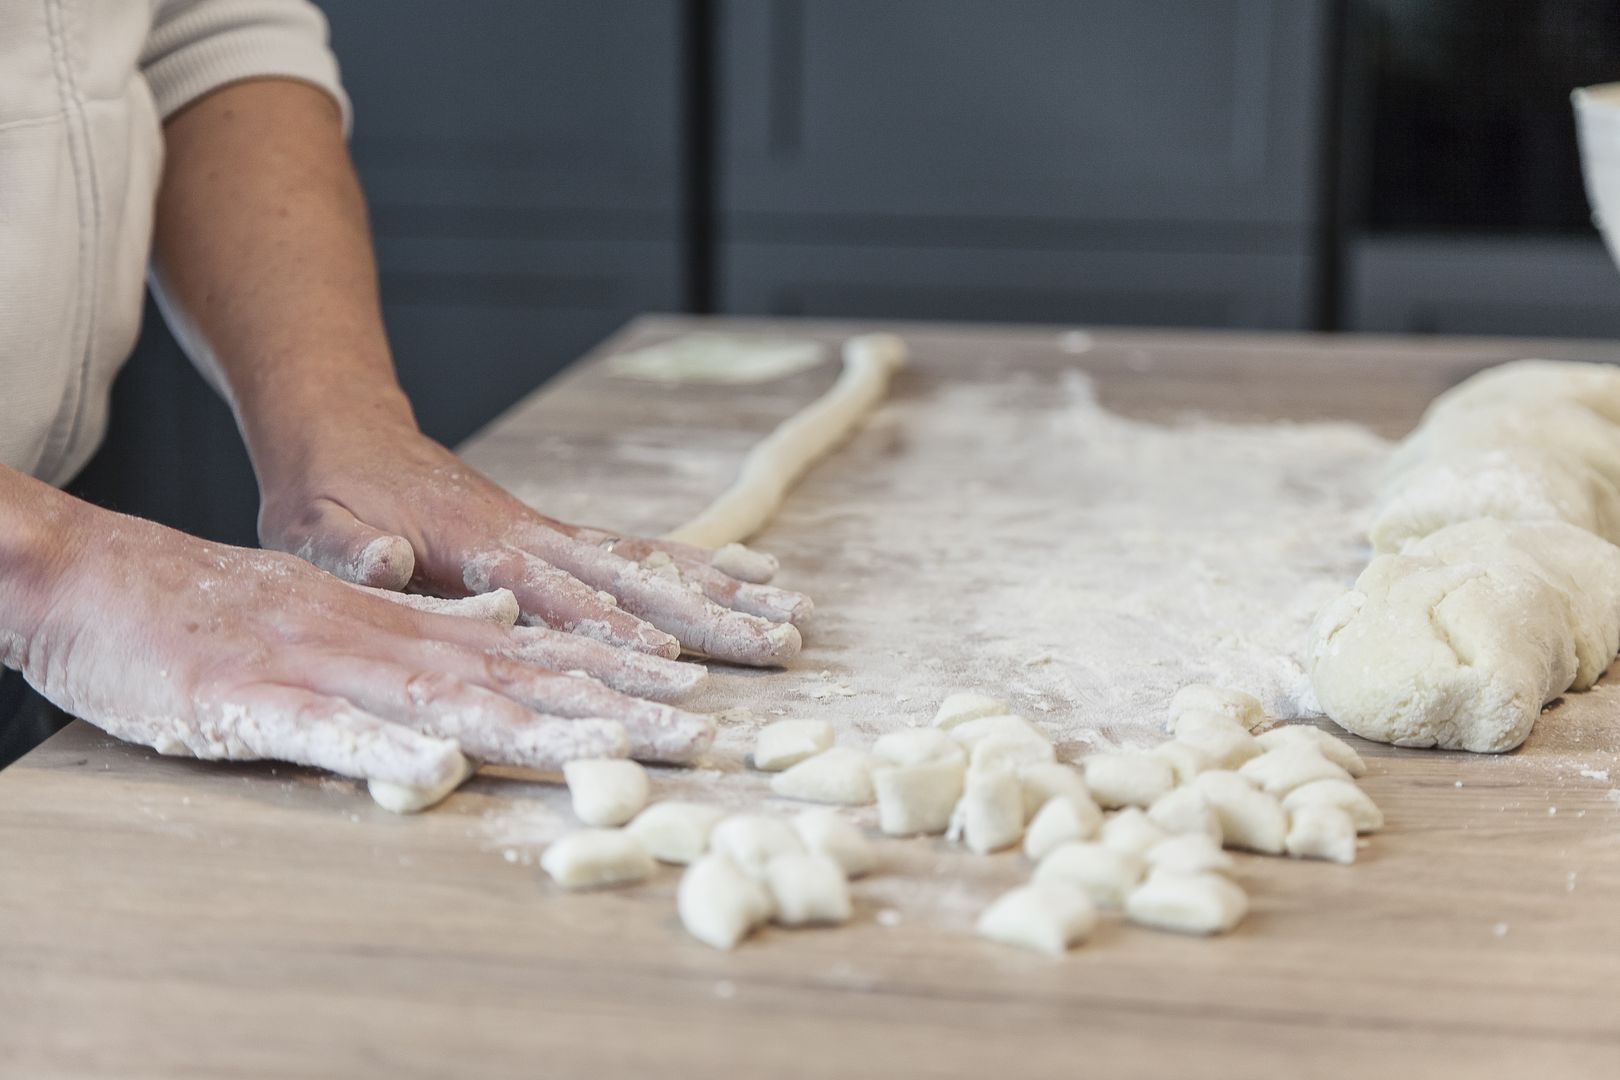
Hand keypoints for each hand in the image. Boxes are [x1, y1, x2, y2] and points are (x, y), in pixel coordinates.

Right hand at [5, 503, 717, 784]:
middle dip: (619, 703)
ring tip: (618, 746)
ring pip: (452, 694)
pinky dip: (387, 746)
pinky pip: (330, 728)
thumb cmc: (228, 609)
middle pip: (525, 672)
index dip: (620, 671)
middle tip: (703, 733)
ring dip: (538, 722)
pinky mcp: (256, 698)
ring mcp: (331, 665)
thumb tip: (514, 620)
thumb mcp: (353, 607)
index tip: (696, 696)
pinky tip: (440, 770)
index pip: (539, 646)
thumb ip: (433, 618)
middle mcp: (395, 636)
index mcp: (414, 623)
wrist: (110, 575)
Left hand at [255, 422, 811, 666]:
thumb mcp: (313, 524)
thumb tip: (382, 561)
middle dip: (712, 615)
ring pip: (655, 564)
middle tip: (781, 642)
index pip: (558, 593)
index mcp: (479, 546)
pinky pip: (644, 551)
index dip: (614, 627)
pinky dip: (704, 564)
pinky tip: (758, 574)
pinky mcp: (562, 538)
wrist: (347, 437)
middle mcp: (535, 537)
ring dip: (727, 592)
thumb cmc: (328, 496)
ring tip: (796, 615)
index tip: (675, 660)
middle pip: (636, 579)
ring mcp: (555, 534)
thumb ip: (349, 548)